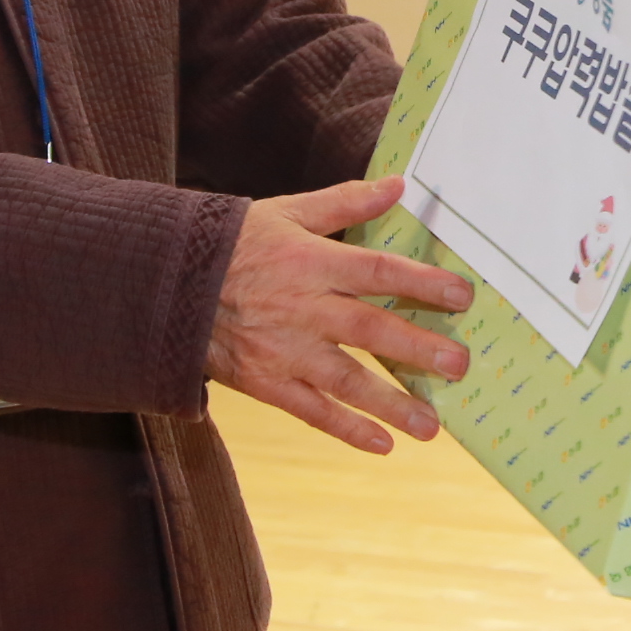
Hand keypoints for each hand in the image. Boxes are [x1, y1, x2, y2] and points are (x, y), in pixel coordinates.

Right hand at [205, 174, 471, 453]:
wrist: (167, 284)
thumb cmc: (233, 243)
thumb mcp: (287, 212)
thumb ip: (344, 203)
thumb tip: (396, 186)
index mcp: (310, 262)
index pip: (377, 271)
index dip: (421, 283)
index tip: (462, 296)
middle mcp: (302, 309)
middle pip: (369, 330)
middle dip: (417, 349)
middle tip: (459, 365)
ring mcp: (282, 350)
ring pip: (345, 381)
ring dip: (390, 403)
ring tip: (431, 425)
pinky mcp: (265, 381)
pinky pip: (311, 411)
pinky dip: (346, 429)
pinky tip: (382, 444)